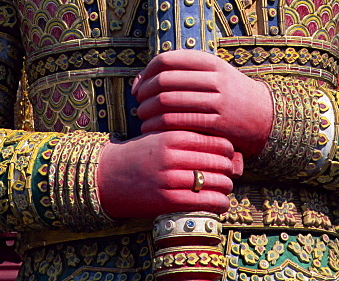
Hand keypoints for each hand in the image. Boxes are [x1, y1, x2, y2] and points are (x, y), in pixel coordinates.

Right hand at [97, 130, 241, 219]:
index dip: (229, 149)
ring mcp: (169, 179)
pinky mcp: (167, 201)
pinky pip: (203, 202)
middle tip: (231, 172)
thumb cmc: (140, 154)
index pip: (216, 141)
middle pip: (219, 162)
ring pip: (215, 183)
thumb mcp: (162, 137)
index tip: (230, 154)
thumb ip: (189, 139)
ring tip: (226, 187)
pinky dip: (219, 203)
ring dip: (226, 187)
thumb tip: (228, 149)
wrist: (107, 175)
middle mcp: (173, 156)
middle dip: (230, 169)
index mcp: (173, 135)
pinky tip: (221, 203)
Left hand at [132, 49, 273, 156]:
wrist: (263, 115)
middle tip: (138, 103)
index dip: (147, 72)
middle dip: (145, 93)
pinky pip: (181, 123)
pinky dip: (161, 127)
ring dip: (149, 111)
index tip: (139, 86)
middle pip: (165, 81)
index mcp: (210, 62)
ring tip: (143, 117)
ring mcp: (219, 101)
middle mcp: (215, 78)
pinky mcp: (219, 124)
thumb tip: (139, 80)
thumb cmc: (227, 93)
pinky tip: (154, 130)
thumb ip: (180, 73)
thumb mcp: (211, 73)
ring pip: (170, 103)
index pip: (167, 60)